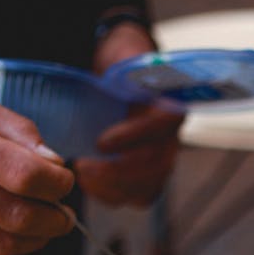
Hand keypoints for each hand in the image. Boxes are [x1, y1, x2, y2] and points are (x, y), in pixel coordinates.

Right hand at [0, 93, 74, 254]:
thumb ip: (18, 131)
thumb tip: (53, 164)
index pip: (22, 174)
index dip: (55, 183)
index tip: (64, 181)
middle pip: (15, 216)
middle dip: (53, 220)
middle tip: (64, 216)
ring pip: (0, 246)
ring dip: (33, 241)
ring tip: (42, 227)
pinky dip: (1, 253)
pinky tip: (7, 234)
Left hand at [74, 21, 181, 206]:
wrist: (126, 81)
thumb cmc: (123, 67)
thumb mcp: (123, 56)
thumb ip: (126, 64)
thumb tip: (118, 73)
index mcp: (170, 105)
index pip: (161, 126)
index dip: (132, 137)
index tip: (101, 142)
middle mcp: (171, 139)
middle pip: (156, 166)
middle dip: (116, 172)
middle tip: (82, 166)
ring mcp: (162, 162)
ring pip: (148, 188)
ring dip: (112, 188)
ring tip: (82, 173)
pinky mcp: (149, 179)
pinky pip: (138, 198)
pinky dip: (113, 196)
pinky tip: (90, 183)